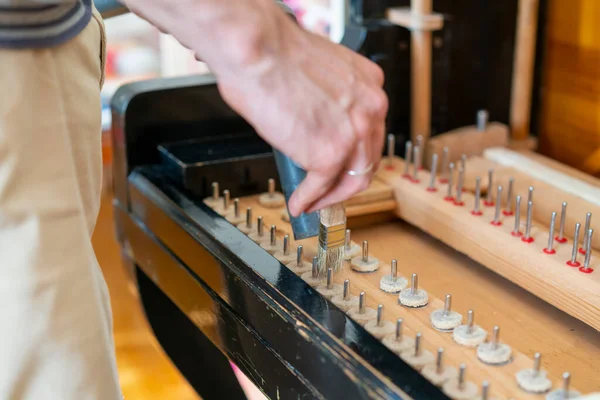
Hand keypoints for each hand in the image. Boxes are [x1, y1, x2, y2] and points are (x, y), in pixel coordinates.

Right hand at [215, 6, 387, 216]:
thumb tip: (312, 122)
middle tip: (330, 190)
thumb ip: (327, 101)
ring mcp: (353, 134)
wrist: (257, 50)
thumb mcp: (319, 73)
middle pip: (368, 159)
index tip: (341, 164)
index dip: (355, 153)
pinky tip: (297, 202)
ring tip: (314, 202)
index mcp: (369, 85)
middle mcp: (370, 109)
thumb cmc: (273, 52)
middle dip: (347, 179)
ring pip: (353, 180)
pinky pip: (320, 186)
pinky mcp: (329, 154)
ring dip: (331, 196)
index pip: (371, 132)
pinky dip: (307, 199)